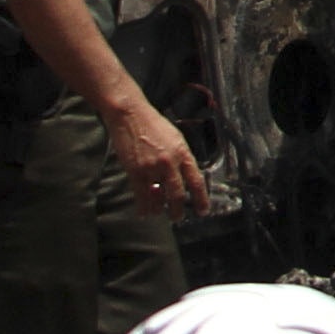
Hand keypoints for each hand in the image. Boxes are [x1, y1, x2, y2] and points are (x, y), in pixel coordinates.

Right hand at [102, 96, 205, 218]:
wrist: (130, 115)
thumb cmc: (153, 125)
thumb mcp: (175, 138)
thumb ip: (180, 157)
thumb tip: (183, 177)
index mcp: (183, 152)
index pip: (196, 180)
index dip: (201, 199)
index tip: (203, 210)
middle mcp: (169, 162)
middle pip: (177, 194)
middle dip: (178, 210)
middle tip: (178, 218)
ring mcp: (152, 168)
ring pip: (158, 198)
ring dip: (160, 210)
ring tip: (160, 214)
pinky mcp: (135, 171)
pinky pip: (141, 196)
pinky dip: (144, 207)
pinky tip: (144, 213)